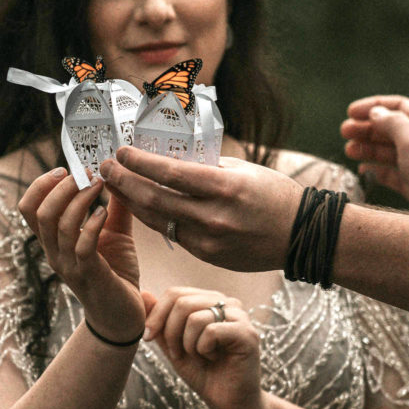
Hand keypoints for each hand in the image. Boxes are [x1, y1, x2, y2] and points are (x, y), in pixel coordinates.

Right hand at [18, 168, 144, 342]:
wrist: (123, 316)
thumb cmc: (116, 273)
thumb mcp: (115, 234)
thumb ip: (114, 207)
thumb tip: (118, 176)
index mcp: (53, 242)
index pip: (29, 209)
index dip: (41, 185)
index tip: (65, 170)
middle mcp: (54, 253)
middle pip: (40, 212)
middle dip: (61, 187)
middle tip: (85, 173)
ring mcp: (69, 265)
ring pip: (60, 225)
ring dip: (80, 199)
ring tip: (99, 185)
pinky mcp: (89, 275)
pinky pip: (82, 245)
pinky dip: (92, 224)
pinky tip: (104, 213)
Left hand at [100, 147, 303, 271]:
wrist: (302, 236)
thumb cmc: (274, 194)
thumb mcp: (242, 170)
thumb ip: (205, 166)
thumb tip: (168, 157)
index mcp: (223, 188)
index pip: (169, 174)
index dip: (139, 163)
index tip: (121, 151)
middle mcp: (213, 217)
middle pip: (154, 199)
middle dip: (124, 182)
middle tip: (106, 168)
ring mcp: (209, 241)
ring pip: (158, 221)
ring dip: (132, 202)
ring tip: (115, 185)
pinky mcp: (208, 256)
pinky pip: (173, 235)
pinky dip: (154, 219)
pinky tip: (141, 206)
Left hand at [145, 287, 261, 408]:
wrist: (228, 402)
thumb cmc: (203, 372)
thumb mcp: (172, 345)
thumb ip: (159, 321)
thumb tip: (143, 293)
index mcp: (210, 301)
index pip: (175, 293)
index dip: (156, 315)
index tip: (148, 337)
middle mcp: (227, 303)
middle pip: (182, 302)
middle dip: (170, 332)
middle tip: (177, 353)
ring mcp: (239, 316)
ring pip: (194, 317)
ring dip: (188, 345)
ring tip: (200, 357)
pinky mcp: (247, 333)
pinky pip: (211, 331)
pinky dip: (203, 349)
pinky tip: (213, 359)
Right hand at [341, 95, 408, 218]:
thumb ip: (392, 123)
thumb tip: (376, 112)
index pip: (397, 106)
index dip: (374, 106)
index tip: (351, 112)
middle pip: (389, 128)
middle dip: (366, 128)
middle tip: (344, 132)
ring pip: (386, 150)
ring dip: (367, 148)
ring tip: (348, 150)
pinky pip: (389, 172)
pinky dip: (375, 169)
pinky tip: (363, 169)